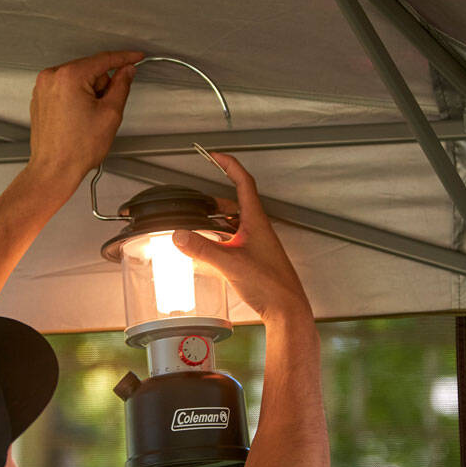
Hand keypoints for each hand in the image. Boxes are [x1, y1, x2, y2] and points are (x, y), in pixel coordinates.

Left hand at [27, 50, 143, 188]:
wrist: (54, 170)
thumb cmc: (77, 149)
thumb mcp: (110, 114)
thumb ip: (121, 86)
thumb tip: (126, 71)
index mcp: (69, 76)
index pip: (104, 59)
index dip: (125, 58)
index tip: (136, 57)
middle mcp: (52, 77)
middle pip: (90, 70)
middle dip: (102, 86)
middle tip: (103, 111)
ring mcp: (43, 87)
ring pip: (78, 80)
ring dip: (89, 93)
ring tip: (87, 119)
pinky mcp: (40, 98)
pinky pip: (65, 89)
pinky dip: (76, 99)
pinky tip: (77, 119)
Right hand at [172, 153, 312, 323]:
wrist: (286, 311)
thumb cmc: (270, 286)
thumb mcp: (230, 264)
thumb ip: (202, 249)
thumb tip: (179, 235)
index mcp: (256, 222)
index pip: (243, 183)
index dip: (229, 165)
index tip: (214, 156)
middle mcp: (258, 230)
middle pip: (235, 204)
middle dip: (213, 200)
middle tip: (196, 201)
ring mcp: (256, 245)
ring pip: (233, 224)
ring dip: (215, 222)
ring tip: (196, 225)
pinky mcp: (254, 260)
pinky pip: (233, 242)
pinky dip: (218, 241)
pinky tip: (207, 252)